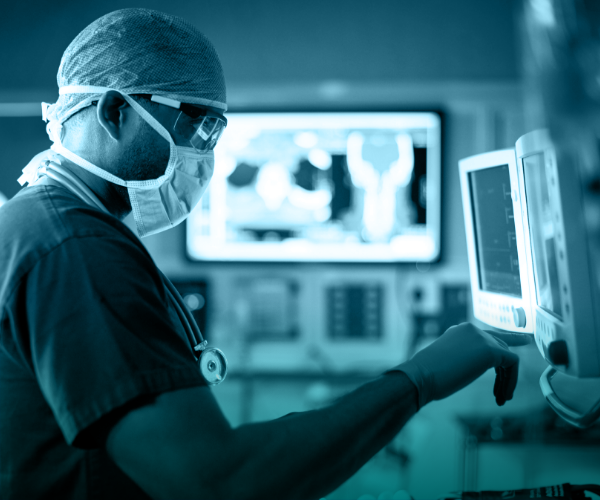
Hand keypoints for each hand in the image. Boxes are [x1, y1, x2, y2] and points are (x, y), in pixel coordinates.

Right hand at [390, 323, 532, 407]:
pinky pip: (512, 363)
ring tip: (502, 399)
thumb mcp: (449, 361)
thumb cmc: (428, 376)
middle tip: (504, 394)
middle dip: (505, 372)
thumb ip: (464, 357)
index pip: (488, 336)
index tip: (523, 341)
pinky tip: (504, 395)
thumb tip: (472, 366)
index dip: (504, 343)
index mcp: (460, 330)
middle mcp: (472, 329)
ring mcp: (481, 338)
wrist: (421, 376)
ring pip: (507, 356)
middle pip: (501, 346)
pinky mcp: (490, 350)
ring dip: (507, 380)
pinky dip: (511, 381)